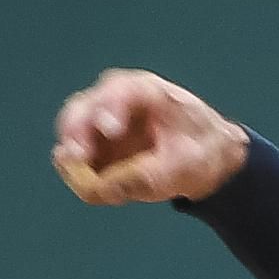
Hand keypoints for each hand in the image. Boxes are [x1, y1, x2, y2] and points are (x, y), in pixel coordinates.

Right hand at [52, 68, 249, 205]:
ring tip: (83, 181)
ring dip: (73, 158)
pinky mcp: (94, 147)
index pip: (122, 90)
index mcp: (146, 91)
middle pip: (84, 107)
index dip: (110, 107)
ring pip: (72, 133)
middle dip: (77, 131)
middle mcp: (115, 100)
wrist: (206, 158)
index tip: (110, 130)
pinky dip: (78, 174)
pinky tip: (91, 188)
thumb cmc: (200, 150)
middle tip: (77, 156)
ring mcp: (99, 122)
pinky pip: (76, 160)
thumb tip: (105, 189)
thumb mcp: (186, 165)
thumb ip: (150, 177)